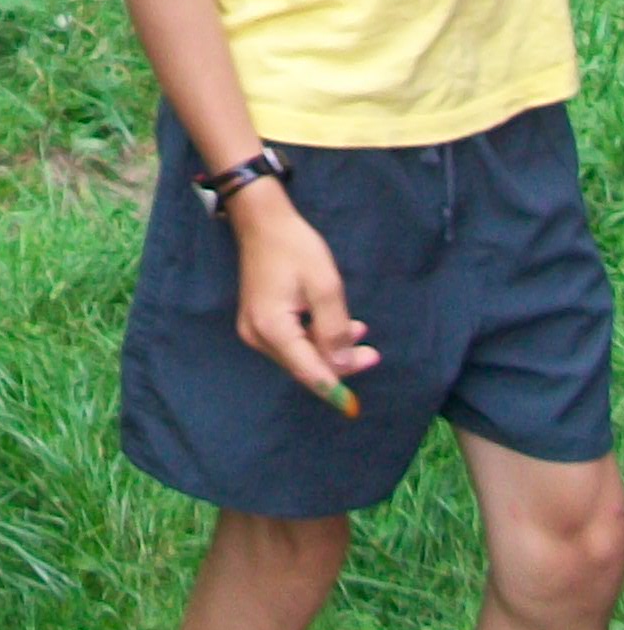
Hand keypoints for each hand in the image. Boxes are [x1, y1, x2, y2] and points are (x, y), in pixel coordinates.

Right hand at [230, 182, 380, 404]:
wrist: (262, 222)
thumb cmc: (294, 248)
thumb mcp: (325, 286)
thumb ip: (335, 330)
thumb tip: (342, 367)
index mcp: (273, 328)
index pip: (308, 371)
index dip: (334, 389)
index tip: (355, 407)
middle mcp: (258, 336)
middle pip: (305, 364)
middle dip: (339, 363)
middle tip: (373, 354)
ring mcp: (255, 331)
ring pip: (300, 354)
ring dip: (330, 348)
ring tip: (360, 331)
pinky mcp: (259, 323)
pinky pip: (292, 342)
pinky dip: (316, 338)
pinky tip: (338, 327)